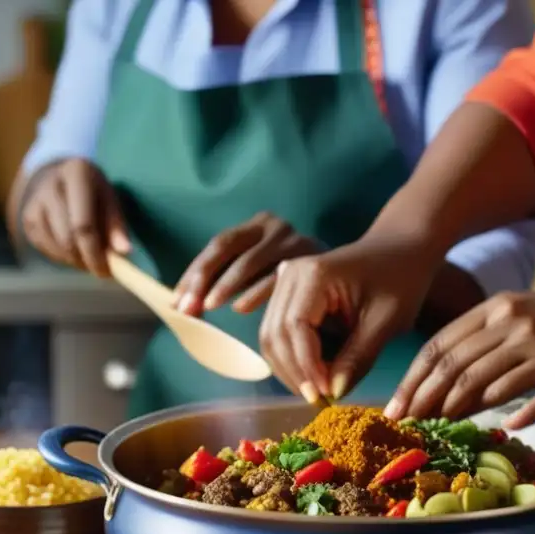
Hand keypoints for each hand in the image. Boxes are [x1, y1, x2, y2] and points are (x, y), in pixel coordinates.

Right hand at [20, 158, 128, 276]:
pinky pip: (45, 247)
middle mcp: (50, 186)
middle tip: (101, 269)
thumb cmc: (93, 191)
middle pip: (67, 238)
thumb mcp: (110, 200)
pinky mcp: (27, 218)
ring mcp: (34, 203)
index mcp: (77, 174)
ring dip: (75, 260)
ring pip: (55, 246)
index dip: (94, 253)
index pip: (83, 224)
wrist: (59, 176)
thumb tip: (124, 252)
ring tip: (90, 256)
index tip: (106, 271)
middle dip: (86, 260)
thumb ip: (117, 225)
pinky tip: (74, 250)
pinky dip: (62, 257)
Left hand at [172, 212, 322, 316]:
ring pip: (250, 261)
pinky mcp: (311, 257)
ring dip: (226, 286)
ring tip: (208, 307)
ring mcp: (293, 239)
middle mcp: (275, 226)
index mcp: (258, 225)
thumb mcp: (261, 275)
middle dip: (204, 279)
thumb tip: (182, 305)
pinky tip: (239, 308)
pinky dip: (255, 292)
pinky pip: (275, 276)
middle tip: (188, 306)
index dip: (194, 272)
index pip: (218, 245)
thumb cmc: (298, 282)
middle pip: (228, 247)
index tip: (177, 300)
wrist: (358, 270)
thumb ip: (229, 284)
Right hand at [238, 233, 441, 402]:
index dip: (307, 368)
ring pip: (270, 337)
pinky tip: (313, 376)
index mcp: (314, 275)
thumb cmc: (401, 278)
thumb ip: (358, 357)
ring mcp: (285, 281)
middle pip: (275, 335)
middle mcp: (290, 274)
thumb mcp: (386, 321)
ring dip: (289, 370)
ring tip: (318, 392)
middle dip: (295, 374)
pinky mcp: (289, 292)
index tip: (327, 395)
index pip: (295, 329)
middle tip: (321, 401)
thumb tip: (334, 393)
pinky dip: (291, 358)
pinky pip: (278, 331)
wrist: (402, 247)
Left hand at [384, 292, 534, 428]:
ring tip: (442, 430)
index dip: (414, 378)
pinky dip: (513, 418)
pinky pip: (530, 403)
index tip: (396, 405)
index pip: (442, 344)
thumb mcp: (533, 320)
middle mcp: (518, 323)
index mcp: (503, 306)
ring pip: (485, 386)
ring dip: (458, 413)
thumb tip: (452, 388)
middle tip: (407, 425)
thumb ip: (492, 345)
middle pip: (455, 367)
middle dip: (424, 400)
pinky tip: (503, 431)